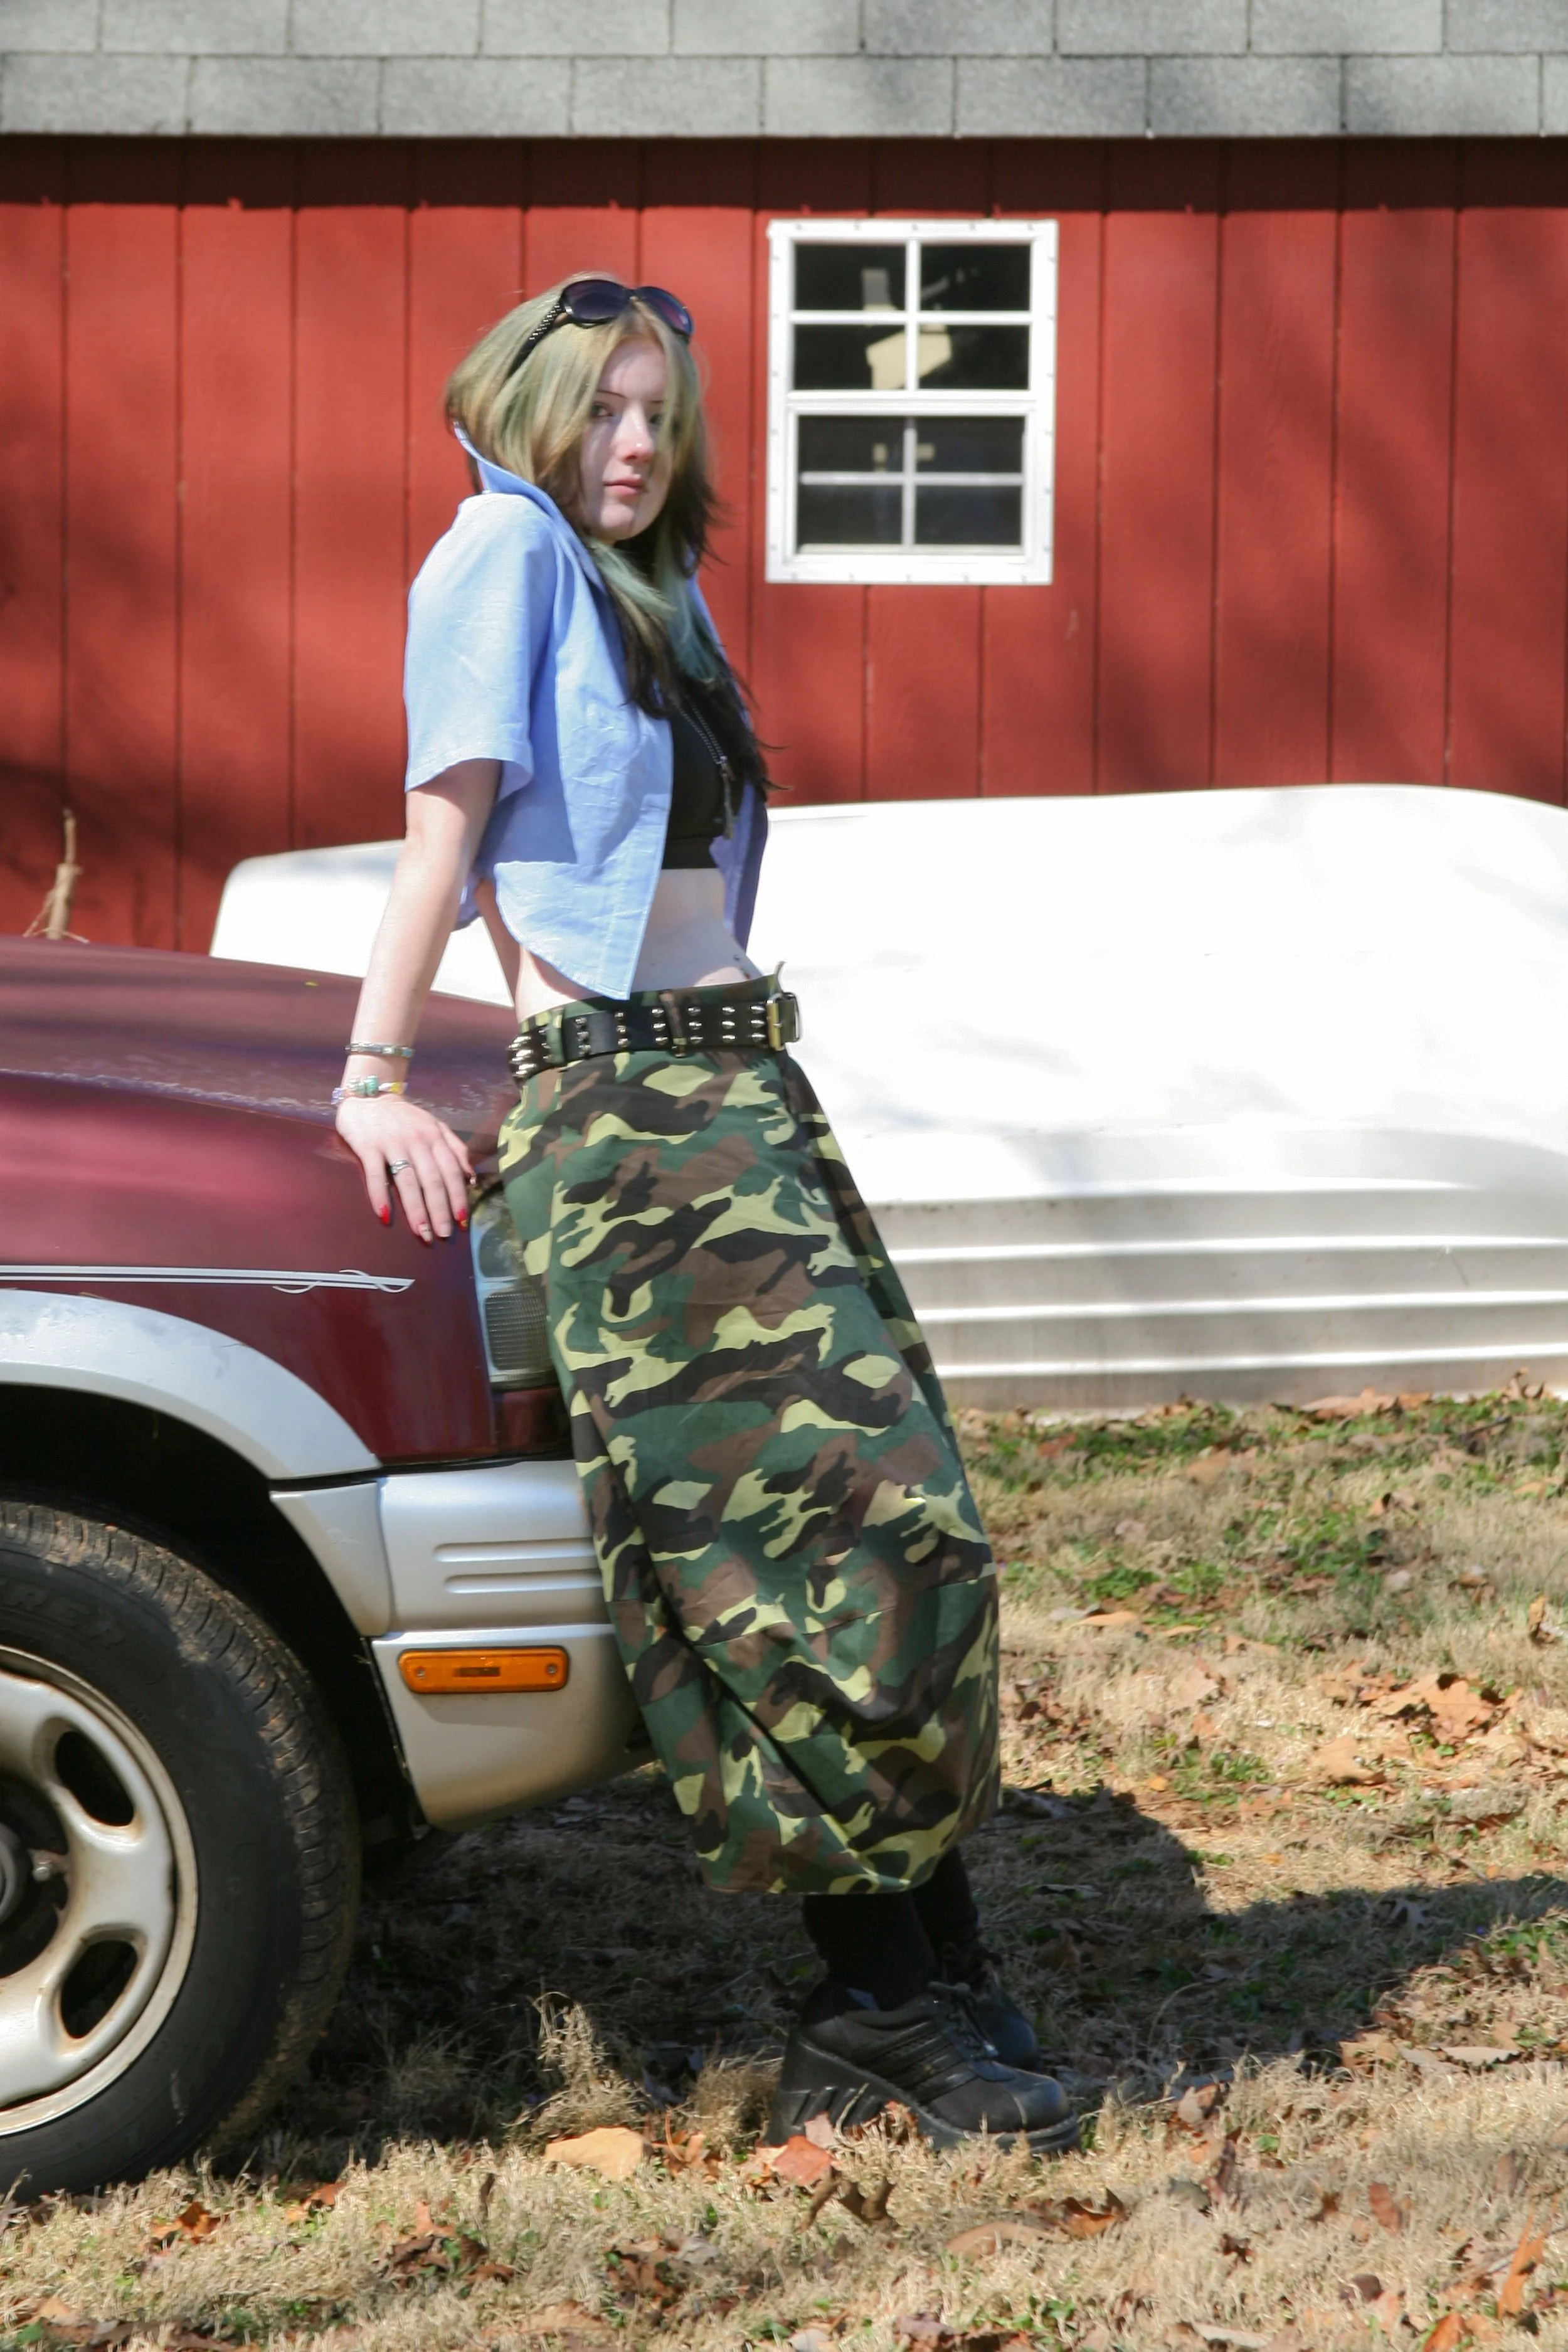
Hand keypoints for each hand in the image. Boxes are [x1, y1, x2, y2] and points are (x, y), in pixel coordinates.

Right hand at [335, 1096, 473, 1242]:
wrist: (368, 1097)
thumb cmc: (403, 1118)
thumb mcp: (434, 1125)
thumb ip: (455, 1147)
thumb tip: (471, 1176)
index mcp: (435, 1136)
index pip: (451, 1171)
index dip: (458, 1196)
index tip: (462, 1220)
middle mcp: (417, 1140)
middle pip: (432, 1180)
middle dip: (440, 1210)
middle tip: (443, 1235)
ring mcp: (392, 1143)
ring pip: (408, 1181)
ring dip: (416, 1210)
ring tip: (422, 1232)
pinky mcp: (368, 1146)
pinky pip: (376, 1174)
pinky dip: (380, 1195)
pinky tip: (385, 1215)